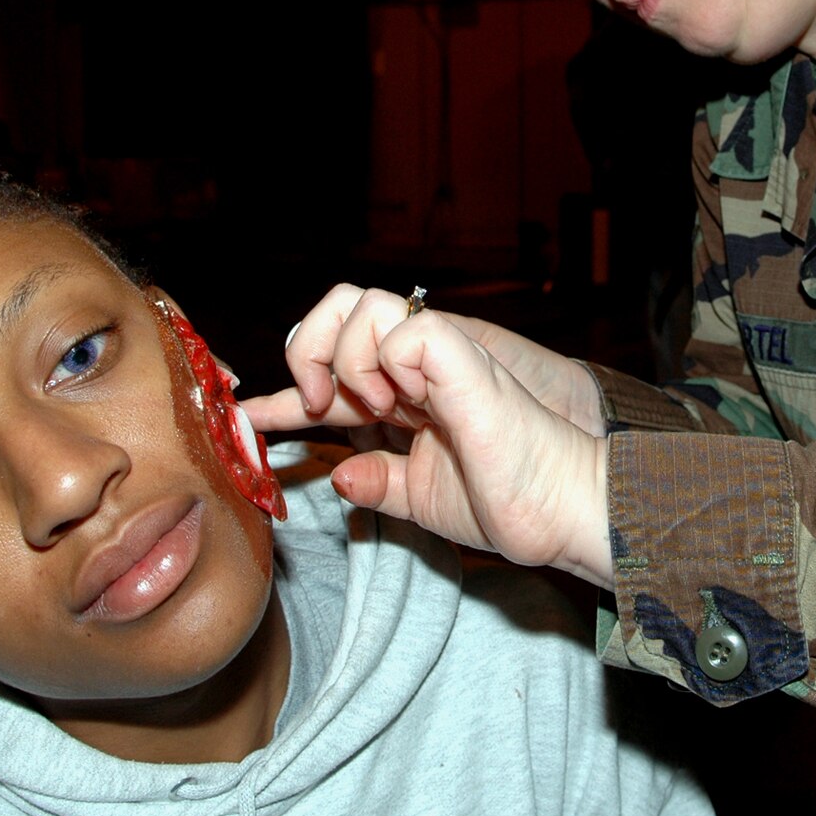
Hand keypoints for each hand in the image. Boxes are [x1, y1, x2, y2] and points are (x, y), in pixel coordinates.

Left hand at [240, 286, 612, 586]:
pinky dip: (389, 360)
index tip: (255, 419)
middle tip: (320, 405)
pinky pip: (407, 328)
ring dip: (347, 356)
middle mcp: (418, 367)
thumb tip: (341, 478)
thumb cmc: (509, 502)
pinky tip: (406, 400)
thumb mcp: (423, 498)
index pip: (333, 377)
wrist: (560, 511)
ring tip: (372, 405)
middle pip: (340, 307)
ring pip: (363, 303)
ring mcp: (441, 357)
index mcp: (409, 398)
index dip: (288, 393)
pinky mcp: (463, 359)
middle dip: (308, 351)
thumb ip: (382, 483)